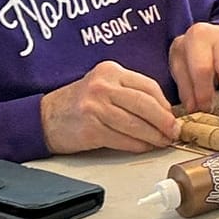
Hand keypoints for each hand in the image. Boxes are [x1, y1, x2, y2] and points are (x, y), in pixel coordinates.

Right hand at [41, 61, 177, 154]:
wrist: (43, 118)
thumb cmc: (80, 104)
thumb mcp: (104, 87)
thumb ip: (130, 93)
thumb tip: (165, 112)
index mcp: (110, 71)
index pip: (148, 86)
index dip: (165, 104)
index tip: (174, 116)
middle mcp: (102, 86)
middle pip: (145, 104)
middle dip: (164, 121)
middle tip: (175, 131)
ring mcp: (95, 107)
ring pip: (135, 124)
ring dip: (154, 136)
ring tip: (163, 141)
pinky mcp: (90, 129)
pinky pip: (122, 139)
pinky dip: (137, 145)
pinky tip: (145, 147)